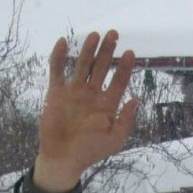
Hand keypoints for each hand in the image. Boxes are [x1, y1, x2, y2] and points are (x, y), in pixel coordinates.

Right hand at [34, 30, 137, 192]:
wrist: (63, 158)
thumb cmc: (90, 151)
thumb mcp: (114, 140)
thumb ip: (126, 121)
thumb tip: (136, 99)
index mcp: (107, 104)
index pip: (119, 81)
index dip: (125, 67)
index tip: (130, 53)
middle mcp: (92, 94)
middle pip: (102, 68)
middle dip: (108, 51)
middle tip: (113, 34)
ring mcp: (74, 92)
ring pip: (82, 65)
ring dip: (88, 50)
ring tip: (95, 35)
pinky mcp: (56, 93)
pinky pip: (57, 71)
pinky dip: (59, 57)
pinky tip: (63, 42)